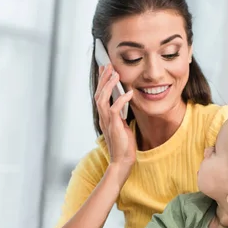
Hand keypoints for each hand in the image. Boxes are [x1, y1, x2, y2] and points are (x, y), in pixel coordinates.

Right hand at [94, 65, 135, 181]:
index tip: (105, 69)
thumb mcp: (122, 125)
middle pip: (98, 94)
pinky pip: (115, 110)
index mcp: (104, 117)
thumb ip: (121, 114)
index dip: (102, 82)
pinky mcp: (114, 127)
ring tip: (116, 74)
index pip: (100, 95)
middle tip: (108, 66)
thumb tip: (125, 102)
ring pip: (103, 99)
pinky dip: (121, 100)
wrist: (122, 161)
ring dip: (109, 85)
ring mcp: (107, 122)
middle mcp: (103, 118)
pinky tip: (129, 93)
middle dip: (103, 79)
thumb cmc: (124, 145)